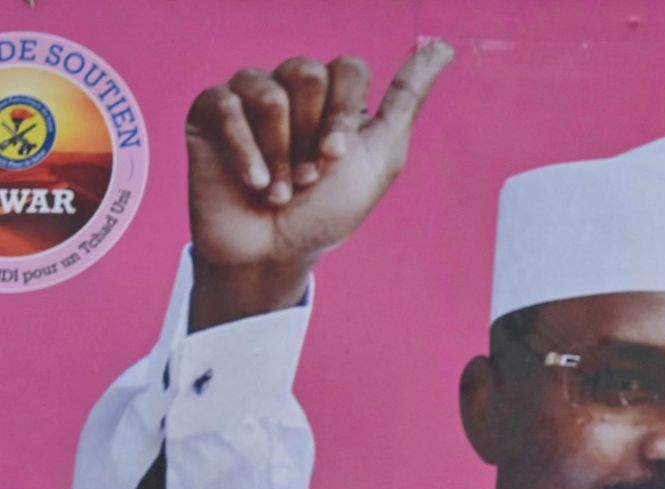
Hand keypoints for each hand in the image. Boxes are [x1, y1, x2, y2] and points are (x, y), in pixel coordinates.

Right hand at [186, 43, 453, 328]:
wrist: (274, 252)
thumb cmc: (327, 211)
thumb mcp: (380, 159)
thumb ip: (407, 100)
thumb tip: (443, 47)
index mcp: (332, 98)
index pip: (348, 68)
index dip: (344, 113)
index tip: (339, 157)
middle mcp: (291, 88)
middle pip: (309, 72)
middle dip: (313, 135)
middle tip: (309, 176)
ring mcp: (248, 95)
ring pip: (269, 92)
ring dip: (281, 153)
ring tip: (281, 189)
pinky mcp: (209, 109)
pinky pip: (227, 105)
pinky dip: (246, 153)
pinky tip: (253, 183)